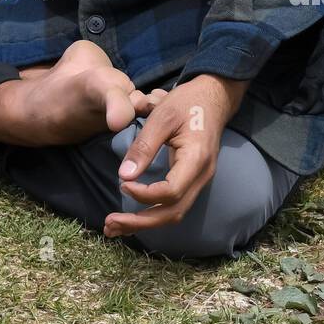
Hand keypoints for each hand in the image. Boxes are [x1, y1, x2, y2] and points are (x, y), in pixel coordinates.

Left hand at [104, 74, 248, 237]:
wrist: (213, 96)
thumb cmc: (187, 102)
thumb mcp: (162, 116)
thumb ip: (144, 146)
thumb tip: (124, 176)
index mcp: (196, 160)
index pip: (171, 192)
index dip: (145, 194)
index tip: (123, 183)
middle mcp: (202, 177)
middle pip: (173, 213)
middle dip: (141, 222)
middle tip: (110, 224)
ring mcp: (199, 180)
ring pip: (174, 213)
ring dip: (144, 223)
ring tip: (115, 227)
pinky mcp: (192, 180)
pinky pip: (174, 204)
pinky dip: (152, 213)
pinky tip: (132, 217)